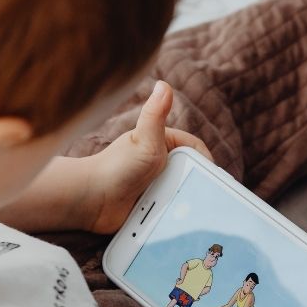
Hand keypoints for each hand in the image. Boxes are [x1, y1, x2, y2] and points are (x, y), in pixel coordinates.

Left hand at [83, 81, 211, 233]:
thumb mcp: (143, 140)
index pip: (195, 149)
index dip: (206, 161)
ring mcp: (157, 183)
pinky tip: (181, 221)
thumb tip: (163, 85)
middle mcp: (161, 162)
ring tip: (193, 211)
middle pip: (192, 172)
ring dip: (187, 200)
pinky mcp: (152, 204)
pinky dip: (176, 214)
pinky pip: (172, 209)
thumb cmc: (115, 167)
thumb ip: (155, 113)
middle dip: (197, 183)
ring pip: (183, 192)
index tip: (214, 176)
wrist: (92, 200)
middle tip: (206, 197)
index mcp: (164, 143)